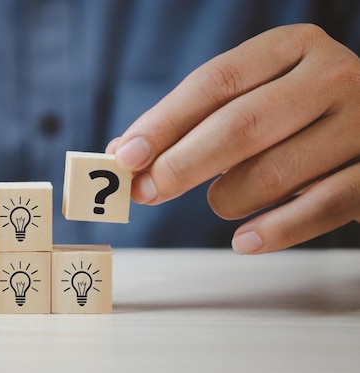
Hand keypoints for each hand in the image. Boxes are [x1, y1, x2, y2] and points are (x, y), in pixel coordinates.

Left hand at [106, 24, 359, 253]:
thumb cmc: (299, 115)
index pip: (215, 83)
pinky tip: (244, 241)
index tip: (126, 155)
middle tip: (145, 191)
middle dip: (181, 165)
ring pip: (273, 172)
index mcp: (292, 47)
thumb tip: (125, 152)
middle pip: (239, 126)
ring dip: (227, 199)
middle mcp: (332, 77)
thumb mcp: (253, 97)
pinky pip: (320, 209)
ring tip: (217, 202)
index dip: (164, 122)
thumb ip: (195, 121)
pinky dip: (274, 230)